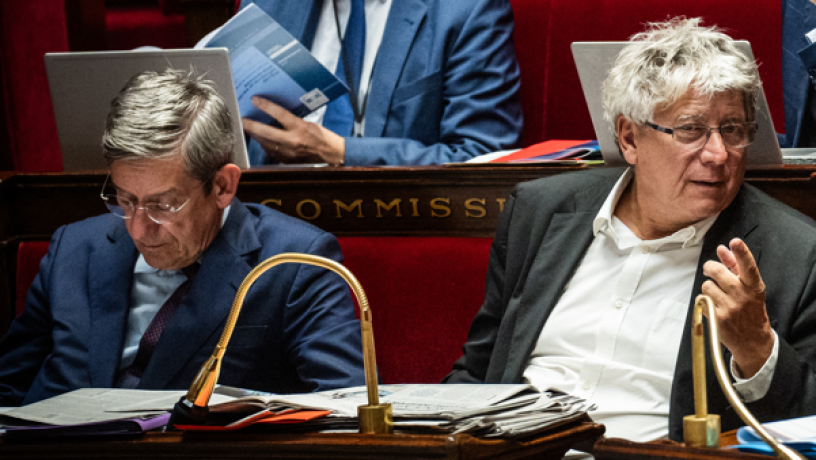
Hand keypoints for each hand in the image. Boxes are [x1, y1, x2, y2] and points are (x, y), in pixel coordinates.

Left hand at [243, 97, 345, 164]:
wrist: (332, 155)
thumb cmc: (323, 137)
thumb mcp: (309, 123)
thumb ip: (293, 120)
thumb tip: (277, 114)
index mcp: (301, 129)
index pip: (280, 115)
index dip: (266, 106)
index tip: (255, 100)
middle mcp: (293, 141)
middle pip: (266, 132)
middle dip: (252, 125)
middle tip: (242, 119)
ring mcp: (288, 153)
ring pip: (265, 143)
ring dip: (256, 135)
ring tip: (248, 128)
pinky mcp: (287, 160)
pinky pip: (270, 151)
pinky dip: (264, 144)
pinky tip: (261, 139)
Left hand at [702, 238, 773, 377]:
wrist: (752, 340)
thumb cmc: (750, 309)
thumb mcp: (749, 288)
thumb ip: (736, 266)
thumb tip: (722, 249)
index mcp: (754, 287)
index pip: (748, 267)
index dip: (742, 253)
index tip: (735, 242)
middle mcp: (742, 296)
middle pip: (717, 272)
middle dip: (711, 268)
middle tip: (711, 270)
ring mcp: (729, 307)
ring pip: (707, 285)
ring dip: (709, 287)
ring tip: (718, 294)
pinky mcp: (717, 317)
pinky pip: (702, 298)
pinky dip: (705, 299)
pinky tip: (715, 305)